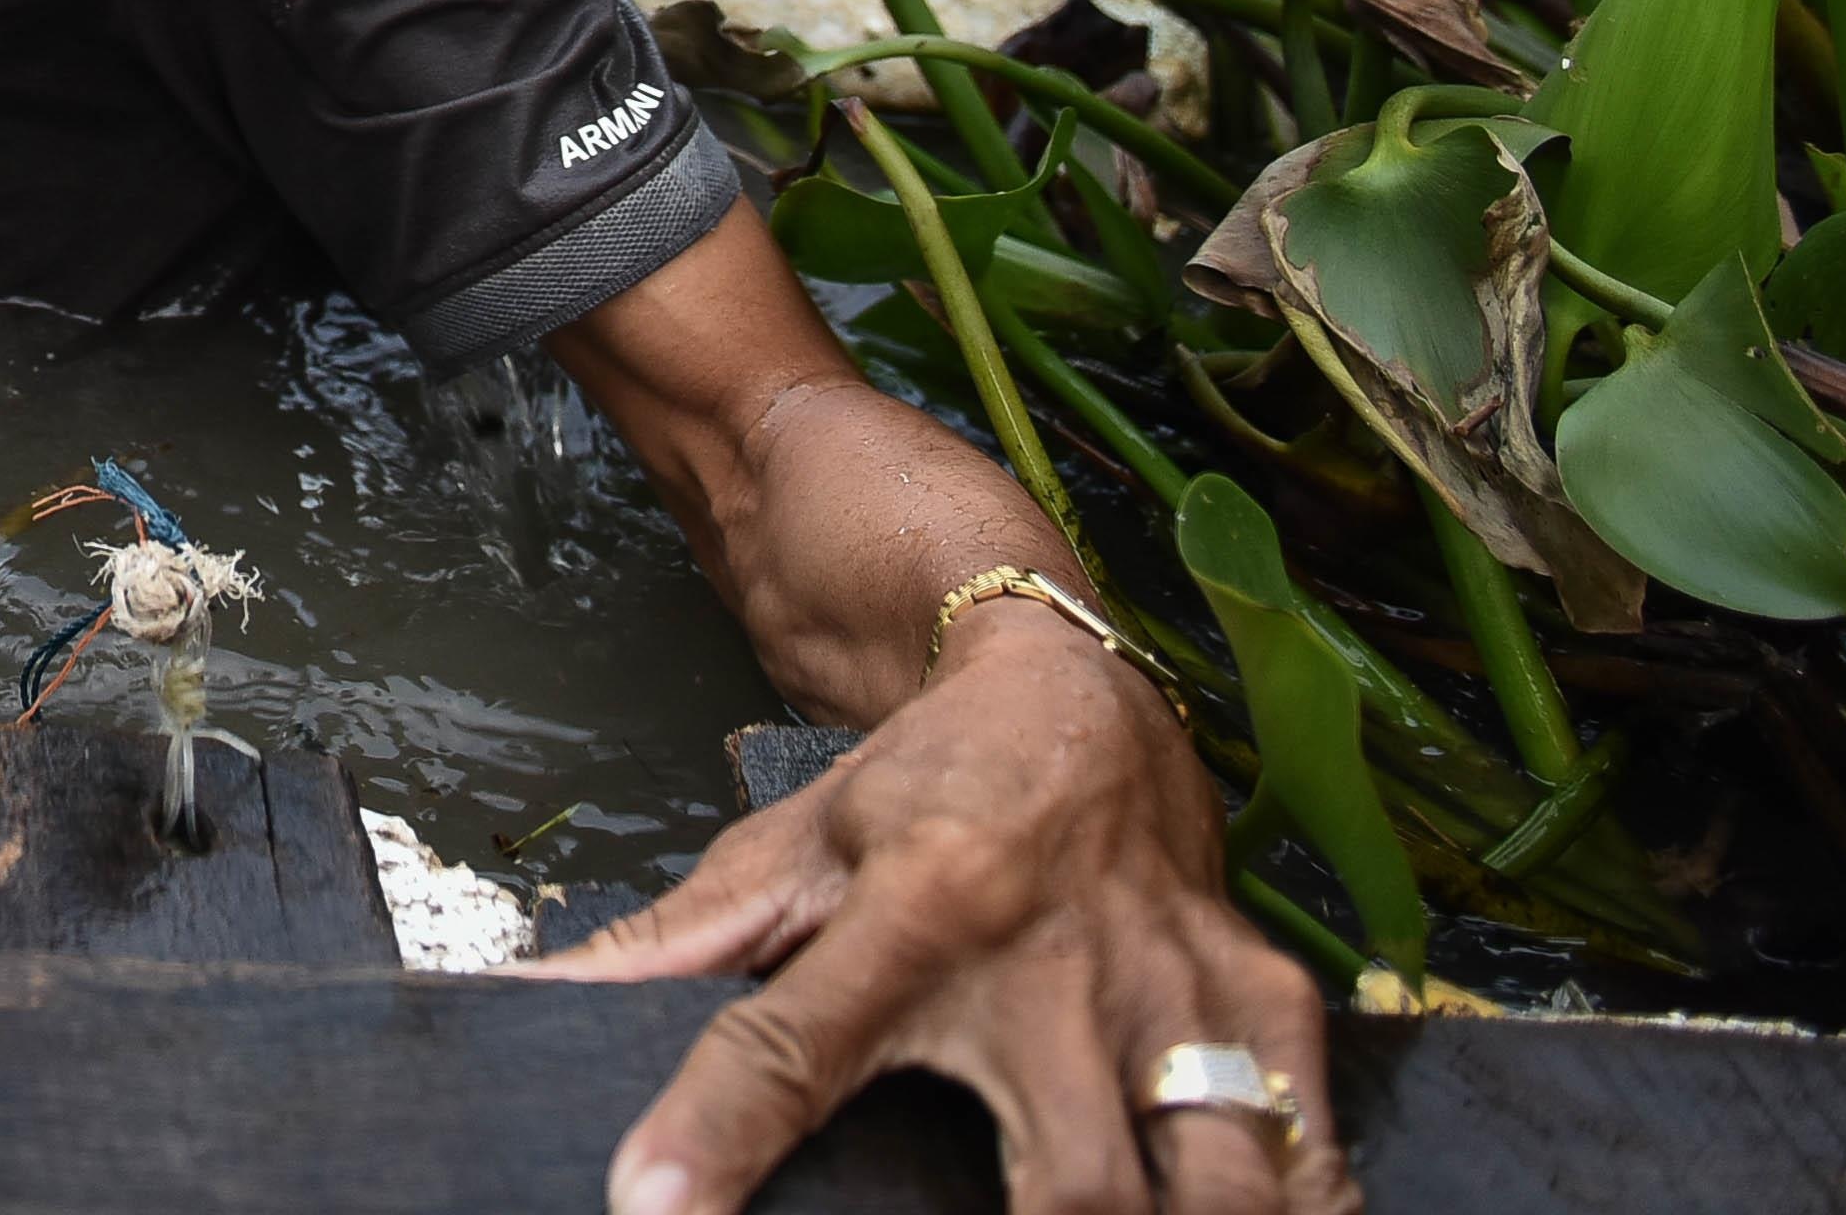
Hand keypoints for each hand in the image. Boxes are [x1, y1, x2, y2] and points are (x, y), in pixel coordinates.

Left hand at [520, 605, 1355, 1214]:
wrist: (1067, 684)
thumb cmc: (911, 788)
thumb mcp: (780, 856)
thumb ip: (667, 954)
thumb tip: (532, 1005)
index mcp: (909, 912)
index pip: (792, 1049)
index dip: (718, 1138)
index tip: (652, 1211)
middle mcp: (1053, 962)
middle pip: (1073, 1183)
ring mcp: (1176, 986)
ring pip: (1222, 1181)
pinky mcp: (1271, 996)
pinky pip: (1314, 1150)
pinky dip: (1302, 1208)